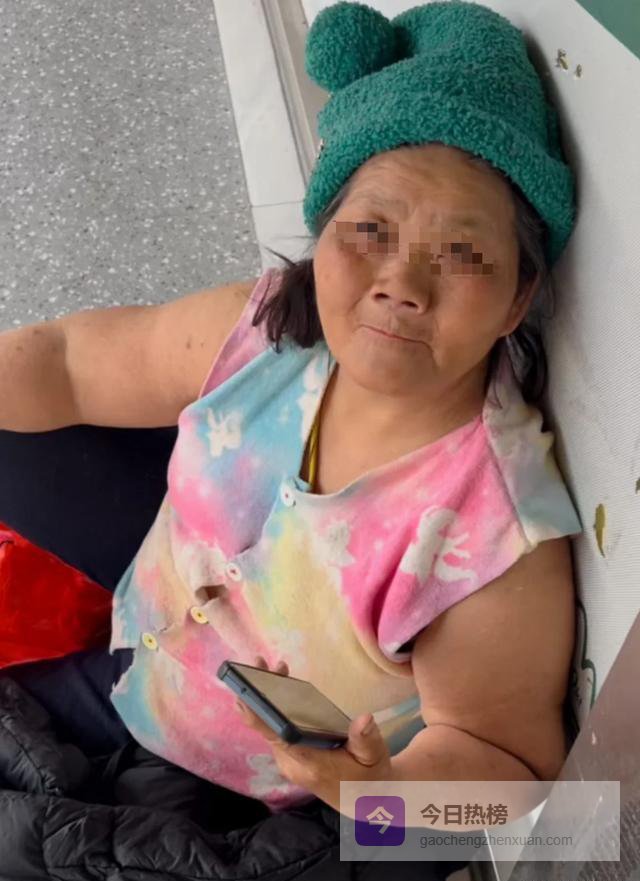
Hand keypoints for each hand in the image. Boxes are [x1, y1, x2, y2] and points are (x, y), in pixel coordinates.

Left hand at [234, 655, 392, 813]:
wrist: (367, 801)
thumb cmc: (370, 777)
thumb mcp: (375, 757)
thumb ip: (367, 739)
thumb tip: (364, 719)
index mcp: (311, 764)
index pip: (277, 737)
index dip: (258, 715)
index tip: (246, 690)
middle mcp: (293, 764)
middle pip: (268, 727)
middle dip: (260, 695)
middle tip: (260, 663)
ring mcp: (289, 762)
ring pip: (269, 727)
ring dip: (267, 698)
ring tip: (273, 668)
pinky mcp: (290, 758)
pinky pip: (275, 730)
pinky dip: (274, 707)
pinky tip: (280, 685)